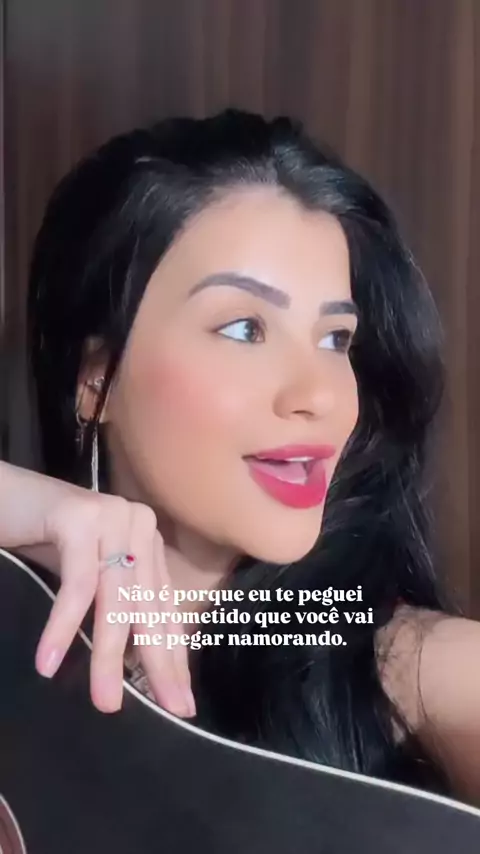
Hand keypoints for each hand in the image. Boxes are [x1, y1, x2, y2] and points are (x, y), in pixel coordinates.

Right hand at [0, 462, 193, 716]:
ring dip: (109, 656)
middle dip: (157, 663)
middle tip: (167, 709)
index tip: (181, 702)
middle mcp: (139, 525)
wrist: (1, 497)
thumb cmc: (41, 539)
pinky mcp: (81, 516)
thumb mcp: (88, 577)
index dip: (173, 655)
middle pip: (149, 605)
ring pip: (116, 600)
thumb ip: (114, 606)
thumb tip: (133, 668)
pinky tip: (50, 662)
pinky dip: (64, 626)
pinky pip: (78, 584)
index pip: (163, 607)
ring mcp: (113, 516)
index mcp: (146, 541)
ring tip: (105, 702)